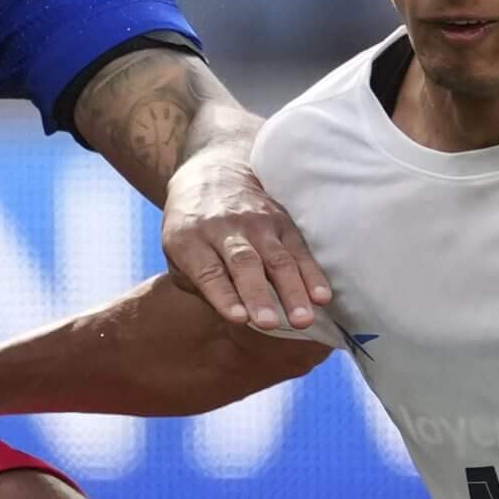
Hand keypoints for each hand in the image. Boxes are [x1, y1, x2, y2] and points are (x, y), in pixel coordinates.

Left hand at [161, 149, 329, 331]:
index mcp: (189, 239)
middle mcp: (224, 228)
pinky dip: (312, 275)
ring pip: (277, 259)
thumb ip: (197, 284)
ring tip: (303, 319)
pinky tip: (322, 297)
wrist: (213, 175)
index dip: (224, 295)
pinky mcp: (282, 220)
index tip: (240, 318)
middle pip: (244, 263)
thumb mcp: (177, 252)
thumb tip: (234, 315)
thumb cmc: (192, 228)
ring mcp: (256, 223)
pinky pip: (299, 250)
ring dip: (292, 290)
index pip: (208, 270)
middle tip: (271, 323)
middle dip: (258, 294)